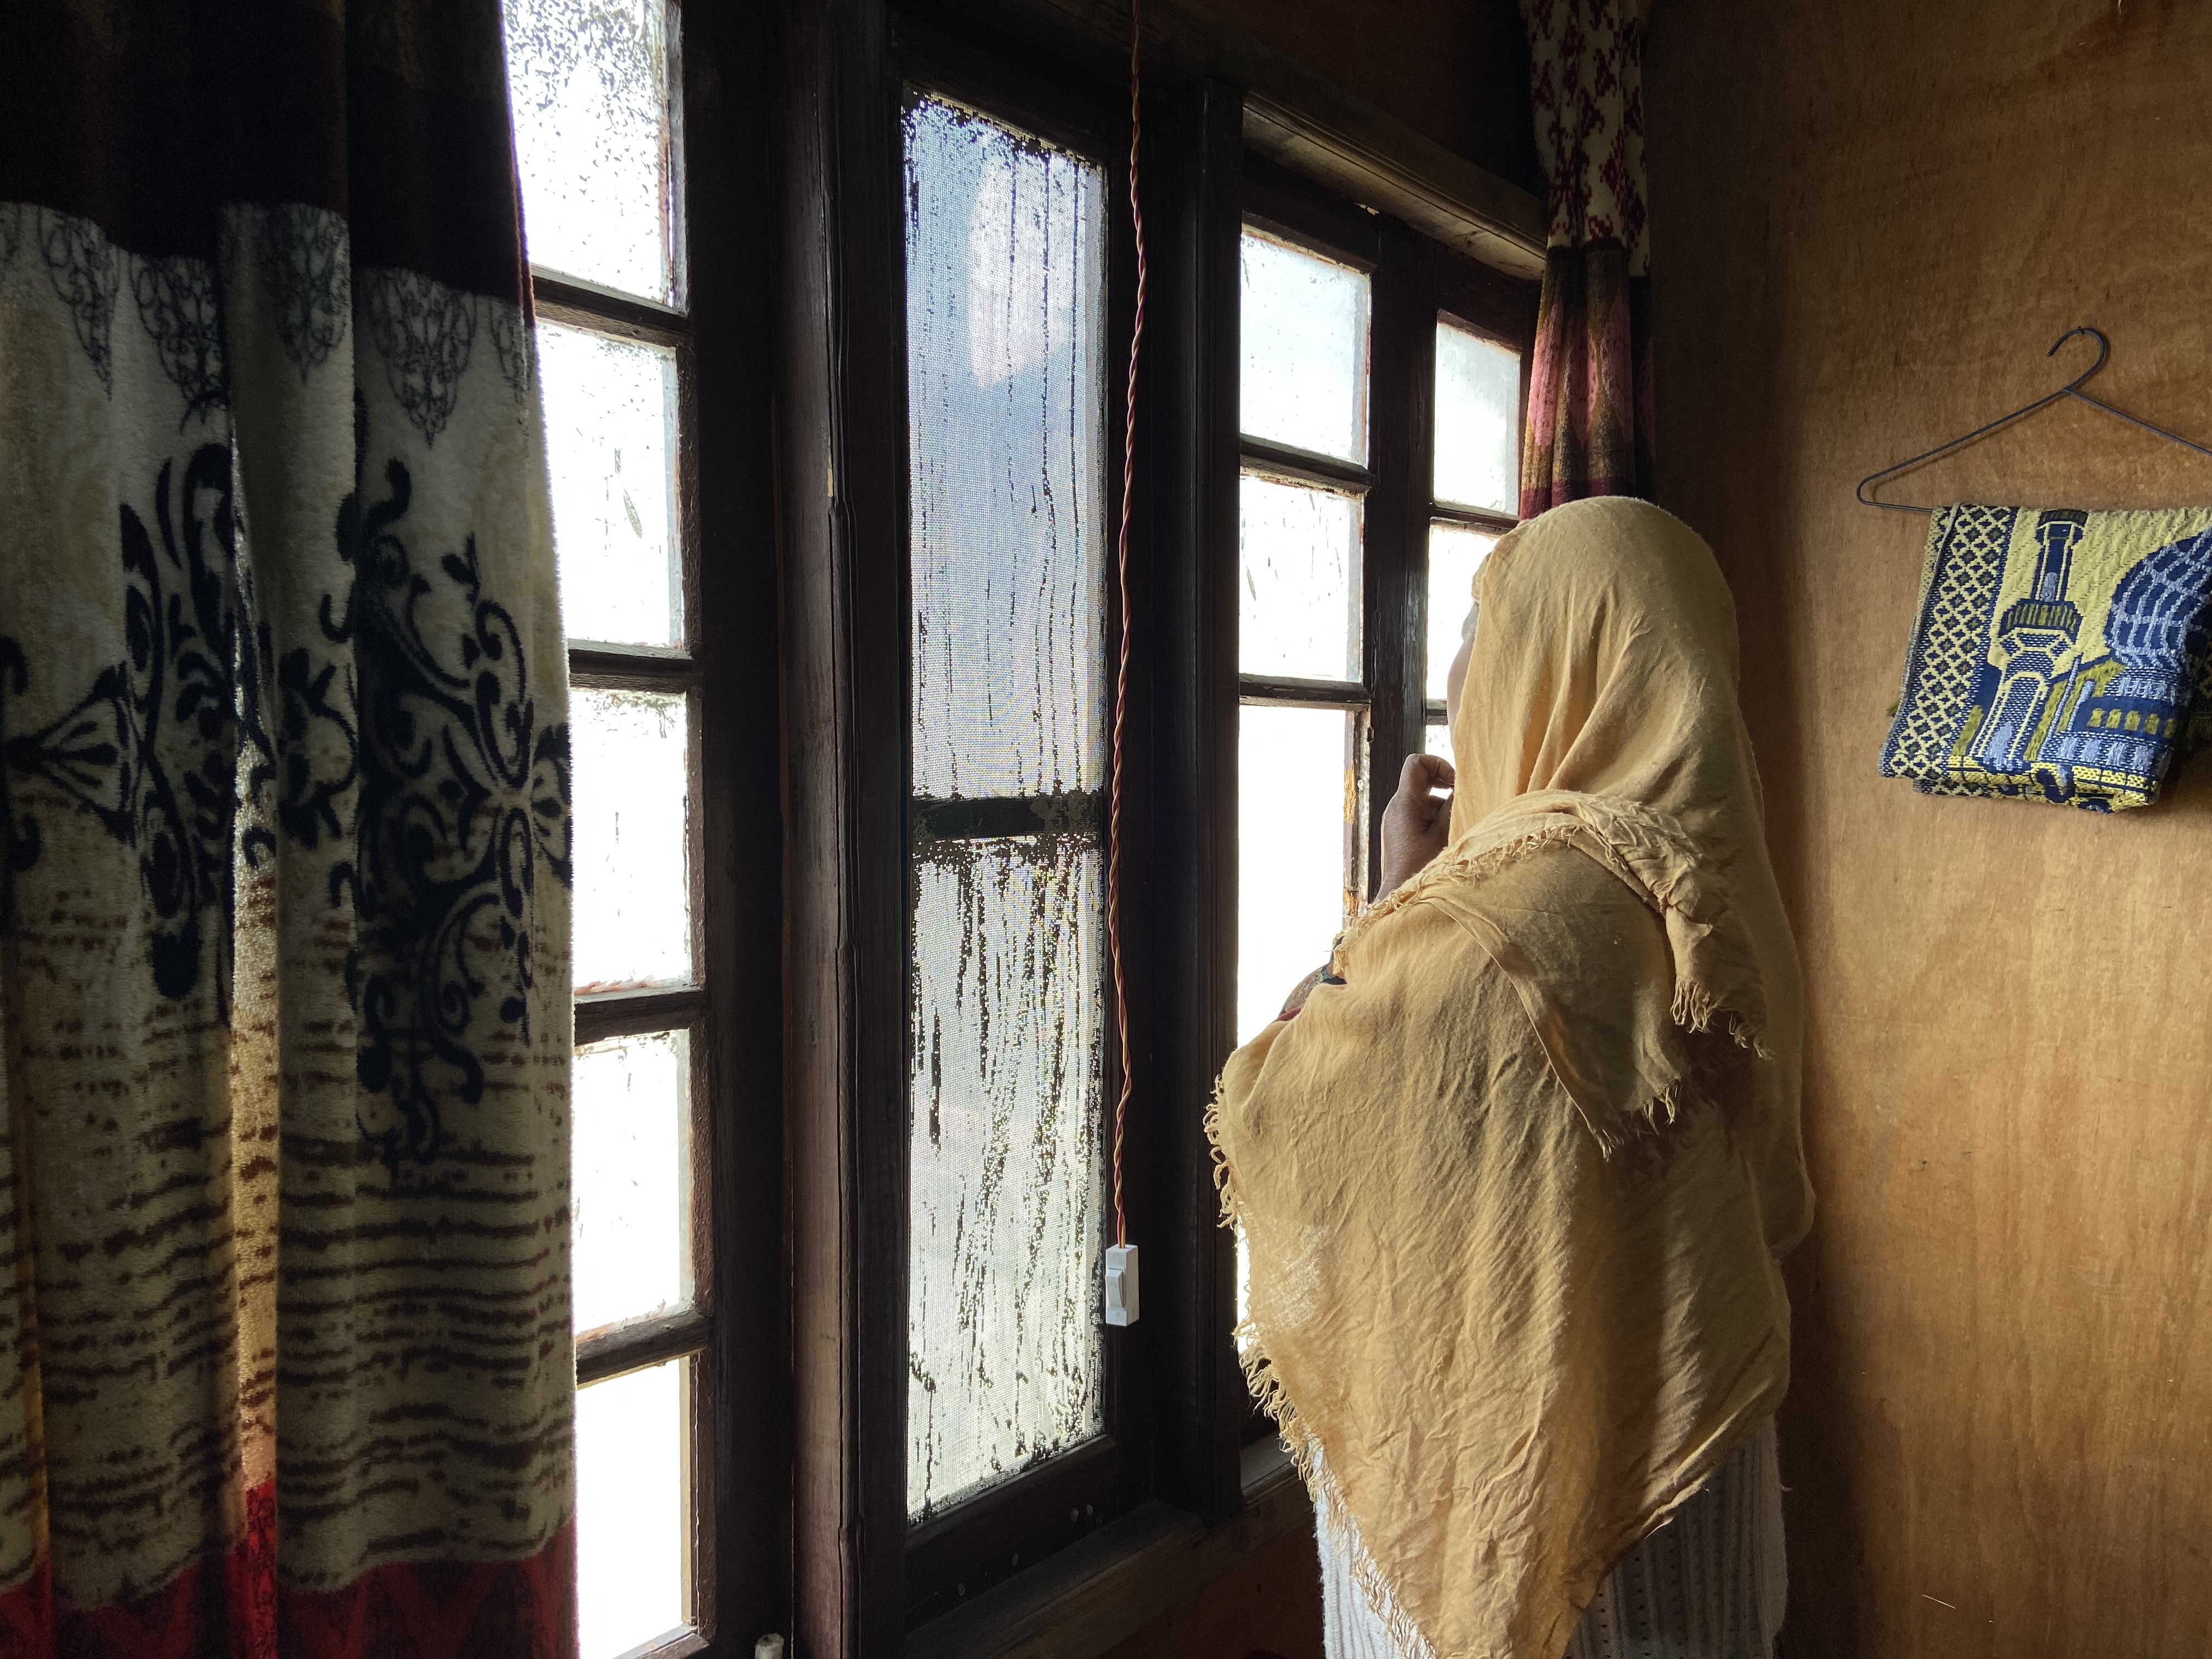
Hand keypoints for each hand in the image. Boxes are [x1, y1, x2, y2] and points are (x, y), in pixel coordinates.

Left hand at [1377, 752, 1454, 895]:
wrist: (1400, 897)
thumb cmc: (1420, 869)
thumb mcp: (1443, 835)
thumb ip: (1452, 807)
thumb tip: (1462, 786)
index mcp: (1404, 803)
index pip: (1416, 763)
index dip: (1438, 764)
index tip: (1455, 783)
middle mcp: (1395, 808)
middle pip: (1421, 779)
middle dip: (1444, 786)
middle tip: (1461, 802)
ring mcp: (1396, 820)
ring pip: (1423, 799)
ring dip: (1442, 806)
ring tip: (1455, 826)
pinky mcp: (1399, 832)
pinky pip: (1418, 814)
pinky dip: (1434, 818)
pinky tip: (1446, 837)